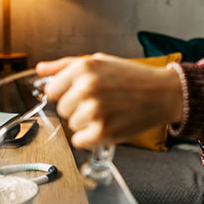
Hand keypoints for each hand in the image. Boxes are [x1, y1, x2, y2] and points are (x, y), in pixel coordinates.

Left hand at [35, 53, 184, 148]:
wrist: (163, 93)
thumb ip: (66, 66)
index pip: (52, 90)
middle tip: (101, 103)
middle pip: (62, 109)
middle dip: (77, 109)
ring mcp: (95, 110)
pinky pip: (80, 141)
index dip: (67, 94)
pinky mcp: (103, 132)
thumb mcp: (100, 62)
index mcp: (84, 68)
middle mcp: (87, 87)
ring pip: (72, 125)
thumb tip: (40, 69)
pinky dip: (92, 138)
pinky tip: (109, 125)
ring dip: (87, 124)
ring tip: (109, 113)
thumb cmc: (132, 78)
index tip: (82, 95)